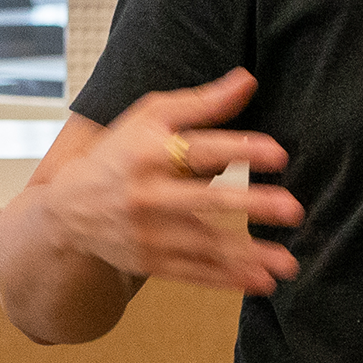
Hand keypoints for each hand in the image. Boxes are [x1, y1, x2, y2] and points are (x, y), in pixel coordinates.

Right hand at [41, 70, 301, 297]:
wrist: (68, 210)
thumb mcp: (150, 117)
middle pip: (204, 201)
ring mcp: (148, 234)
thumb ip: (202, 102)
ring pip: (204, 246)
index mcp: (148, 153)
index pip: (198, 150)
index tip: (278, 154)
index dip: (239, 150)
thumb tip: (249, 80)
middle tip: (294, 209)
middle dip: (250, 205)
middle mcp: (146, 196)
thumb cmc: (120, 152)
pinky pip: (195, 274)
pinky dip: (229, 280)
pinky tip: (263, 282)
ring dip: (249, 256)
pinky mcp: (151, 263)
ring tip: (288, 264)